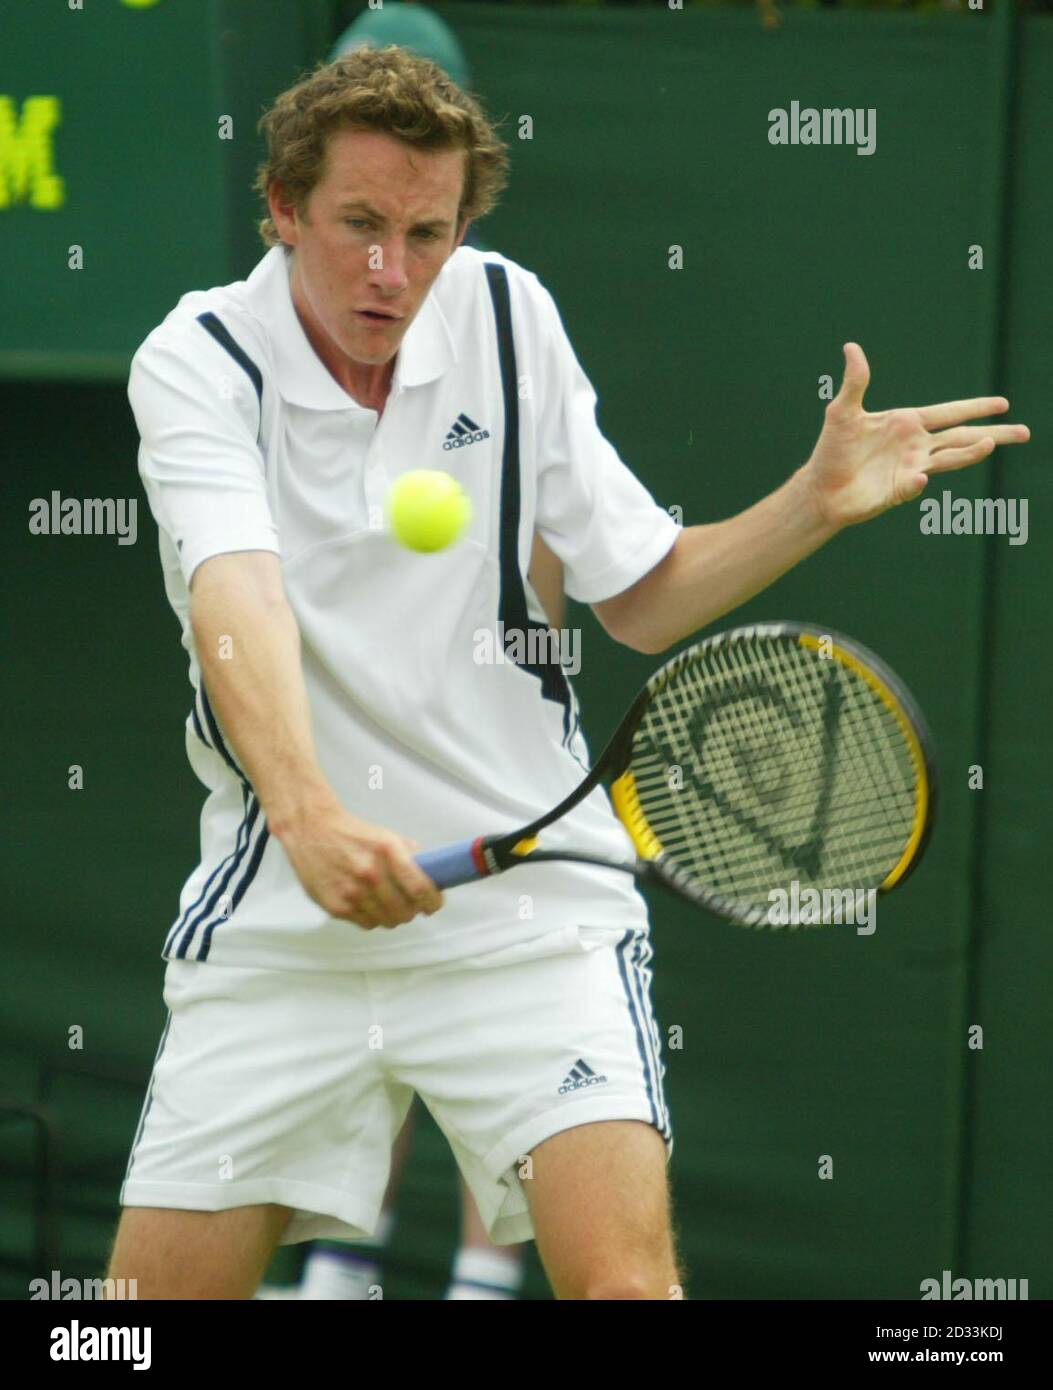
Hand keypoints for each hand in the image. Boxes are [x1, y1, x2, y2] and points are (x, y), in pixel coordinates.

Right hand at [276, 799, 443, 928]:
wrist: (310, 831)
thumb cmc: (350, 833)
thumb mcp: (385, 836)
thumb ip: (409, 856)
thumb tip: (431, 875)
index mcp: (387, 851)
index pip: (420, 887)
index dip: (432, 901)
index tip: (434, 904)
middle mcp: (370, 873)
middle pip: (405, 911)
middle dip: (412, 910)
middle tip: (410, 904)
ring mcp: (352, 892)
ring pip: (387, 921)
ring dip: (392, 915)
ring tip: (387, 904)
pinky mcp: (336, 907)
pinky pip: (366, 924)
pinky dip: (372, 918)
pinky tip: (367, 904)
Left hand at [802, 343, 1029, 530]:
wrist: (820, 488)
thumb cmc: (832, 451)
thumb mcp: (842, 412)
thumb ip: (855, 381)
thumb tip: (851, 346)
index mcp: (907, 423)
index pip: (949, 412)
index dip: (975, 407)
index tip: (1003, 404)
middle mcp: (916, 446)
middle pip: (963, 437)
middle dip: (994, 434)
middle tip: (1025, 433)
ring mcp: (911, 469)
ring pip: (950, 459)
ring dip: (970, 453)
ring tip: (989, 444)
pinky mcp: (900, 491)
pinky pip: (913, 485)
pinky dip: (918, 481)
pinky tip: (920, 476)